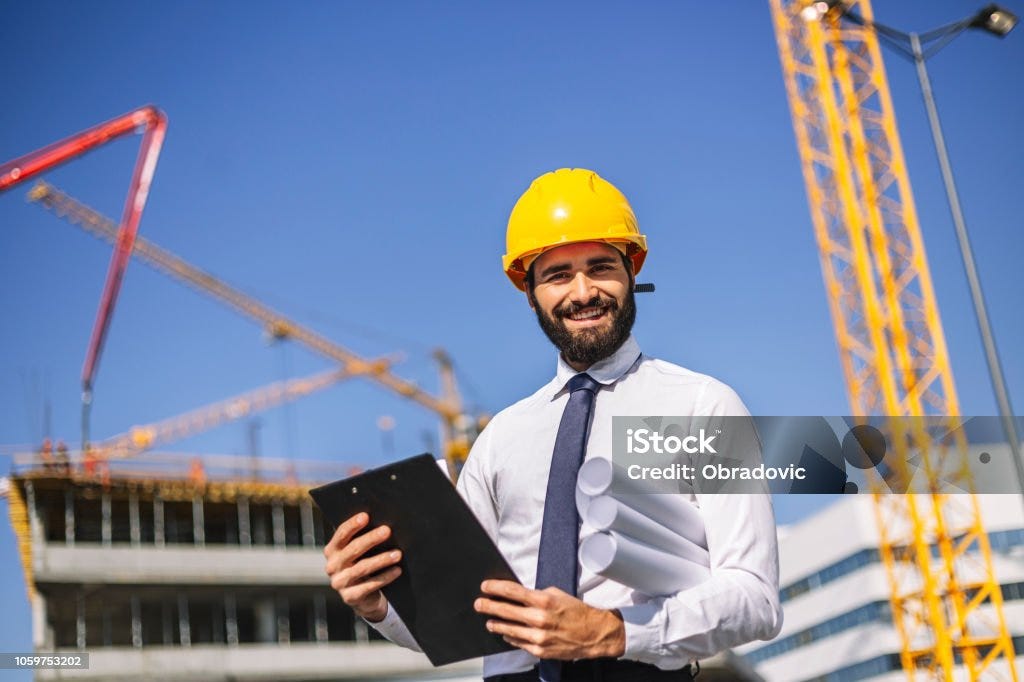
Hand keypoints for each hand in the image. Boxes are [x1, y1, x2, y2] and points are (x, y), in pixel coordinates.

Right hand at [323, 512, 402, 621]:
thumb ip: (362, 539)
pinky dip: (385, 577)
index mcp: (332, 551)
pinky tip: (397, 570)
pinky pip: (370, 585)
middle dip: (371, 539)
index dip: (352, 525)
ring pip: (362, 568)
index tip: (366, 516)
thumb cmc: (362, 566)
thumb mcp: (359, 553)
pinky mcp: (350, 597)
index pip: (341, 535)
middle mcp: (333, 566)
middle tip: (387, 531)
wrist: (363, 598)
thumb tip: (382, 524)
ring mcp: (340, 582)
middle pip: (353, 549)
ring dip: (382, 559)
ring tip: (398, 553)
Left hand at [474, 580, 624, 659]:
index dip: (495, 588)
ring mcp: (538, 636)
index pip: (512, 591)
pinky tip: (505, 632)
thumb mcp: (557, 594)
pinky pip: (518, 642)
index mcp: (543, 600)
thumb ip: (536, 595)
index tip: (485, 586)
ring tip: (489, 621)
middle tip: (478, 604)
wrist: (594, 633)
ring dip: (496, 624)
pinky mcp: (540, 650)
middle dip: (488, 606)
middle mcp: (539, 619)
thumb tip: (517, 595)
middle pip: (505, 610)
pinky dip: (510, 636)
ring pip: (508, 629)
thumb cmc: (576, 611)